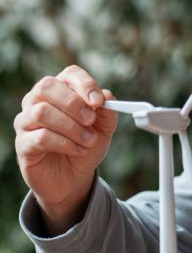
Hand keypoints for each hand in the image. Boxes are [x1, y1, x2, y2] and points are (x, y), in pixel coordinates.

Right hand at [14, 65, 117, 234]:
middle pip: (47, 86)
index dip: (84, 84)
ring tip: (89, 141)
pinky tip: (78, 150)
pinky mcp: (23, 143)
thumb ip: (107, 112)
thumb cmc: (85, 146)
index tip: (99, 101)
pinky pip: (40, 137)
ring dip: (71, 127)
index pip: (69, 74)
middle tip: (91, 120)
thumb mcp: (103, 129)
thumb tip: (107, 95)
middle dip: (73, 103)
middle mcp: (38, 100)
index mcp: (61, 90)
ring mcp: (27, 121)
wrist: (73, 178)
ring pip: (42, 112)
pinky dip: (64, 143)